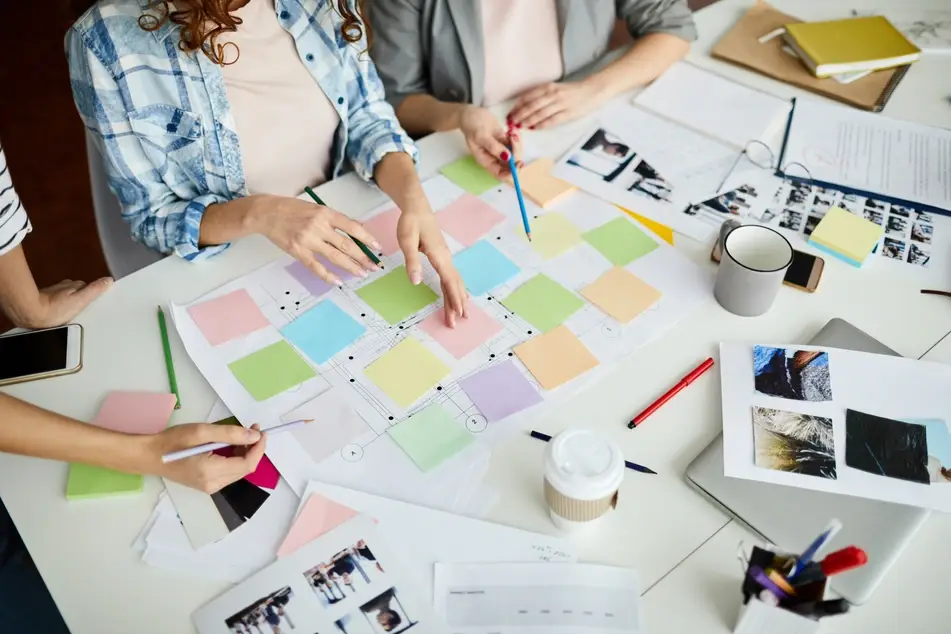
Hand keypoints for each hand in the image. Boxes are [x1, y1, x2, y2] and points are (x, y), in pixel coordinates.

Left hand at [17, 277, 113, 328]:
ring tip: (71, 313)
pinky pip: (55, 301)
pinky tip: (59, 315)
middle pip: (76, 290)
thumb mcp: (81, 301)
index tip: (94, 302)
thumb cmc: (57, 309)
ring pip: (65, 295)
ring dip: (68, 301)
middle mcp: (63, 286)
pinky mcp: (42, 300)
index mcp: (74, 285)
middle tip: (83, 309)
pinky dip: (58, 306)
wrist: (31, 314)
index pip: (87, 286)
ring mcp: (52, 292)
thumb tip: (109, 280)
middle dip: (79, 297)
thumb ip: (95, 290)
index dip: (91, 294)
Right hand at [148, 423, 266, 493]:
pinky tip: (231, 446)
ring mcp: (209, 487)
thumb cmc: (172, 441)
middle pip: (245, 469)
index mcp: (211, 472)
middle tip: (253, 429)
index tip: (261, 431)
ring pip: (238, 472)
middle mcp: (213, 484)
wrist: (149, 456)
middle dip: (253, 449)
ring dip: (245, 454)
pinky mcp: (206, 485)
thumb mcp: (202, 431)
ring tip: (242, 435)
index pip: (247, 464)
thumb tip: (254, 436)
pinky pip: (228, 473)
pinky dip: (235, 459)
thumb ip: (230, 434)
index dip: (258, 448)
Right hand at [257, 197, 381, 283]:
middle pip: (347, 245)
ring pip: (335, 257)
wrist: (266, 213)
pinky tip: (339, 281)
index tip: (377, 247)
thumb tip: (357, 229)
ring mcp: (308, 240)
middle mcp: (319, 227)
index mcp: (326, 213)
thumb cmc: (292, 209)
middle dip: (363, 258)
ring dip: (351, 267)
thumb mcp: (317, 208)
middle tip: (374, 266)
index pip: (352, 227)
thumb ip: (335, 219)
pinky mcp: (298, 251)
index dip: (367, 239)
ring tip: (362, 274)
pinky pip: (316, 267)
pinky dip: (328, 276)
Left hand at [396, 199, 467, 326]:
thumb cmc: (411, 223)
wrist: (417, 207)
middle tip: (458, 321)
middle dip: (457, 303)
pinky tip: (457, 296)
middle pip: (454, 284)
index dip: (454, 298)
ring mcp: (445, 258)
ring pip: (454, 281)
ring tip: (461, 314)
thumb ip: (412, 261)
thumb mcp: (407, 241)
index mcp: (439, 256)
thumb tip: (416, 282)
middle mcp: (446, 258)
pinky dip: (454, 288)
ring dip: (457, 297)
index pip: (449, 281)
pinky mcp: (442, 257)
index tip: (458, 313)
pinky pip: (450, 276)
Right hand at [458, 105, 522, 178]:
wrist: (471, 113)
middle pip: (511, 165)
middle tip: (513, 138)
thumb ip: (494, 147)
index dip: (511, 173)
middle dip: (516, 153)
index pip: (501, 174)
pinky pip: (515, 145)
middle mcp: (495, 159)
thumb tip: (507, 158)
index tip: (518, 162)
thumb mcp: (481, 136)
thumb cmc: (472, 125)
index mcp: (487, 161)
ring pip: (516, 154)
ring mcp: (501, 150)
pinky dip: (517, 138)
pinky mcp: (505, 142)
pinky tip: (512, 130)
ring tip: (512, 132)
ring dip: (517, 144)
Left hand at [507, 80, 606, 129]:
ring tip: (519, 126)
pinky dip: (542, 125)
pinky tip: (534, 128)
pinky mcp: (568, 113)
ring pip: (540, 113)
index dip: (518, 105)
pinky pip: (552, 120)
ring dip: (528, 120)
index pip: (529, 96)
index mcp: (549, 86)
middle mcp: (553, 94)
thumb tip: (527, 105)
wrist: (594, 90)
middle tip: (511, 121)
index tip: (510, 112)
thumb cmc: (574, 90)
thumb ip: (543, 95)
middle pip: (532, 105)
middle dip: (519, 114)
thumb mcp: (557, 88)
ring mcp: (561, 104)